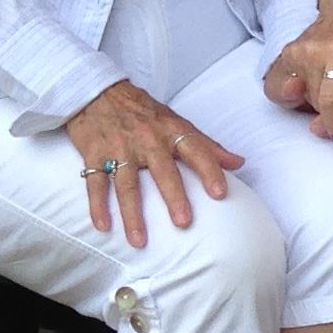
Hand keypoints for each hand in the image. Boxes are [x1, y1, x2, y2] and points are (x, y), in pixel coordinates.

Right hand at [65, 81, 241, 247]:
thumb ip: (207, 145)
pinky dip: (98, 206)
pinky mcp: (93, 154)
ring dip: (133, 214)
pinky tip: (104, 227)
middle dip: (174, 196)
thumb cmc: (144, 112)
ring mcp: (119, 148)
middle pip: (163, 170)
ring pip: (127, 184)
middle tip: (183, 222)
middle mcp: (147, 139)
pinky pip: (95, 183)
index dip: (209, 170)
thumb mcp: (178, 122)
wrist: (98, 92)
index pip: (196, 150)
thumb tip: (239, 163)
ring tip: (140, 241)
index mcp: (171, 130)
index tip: (220, 193)